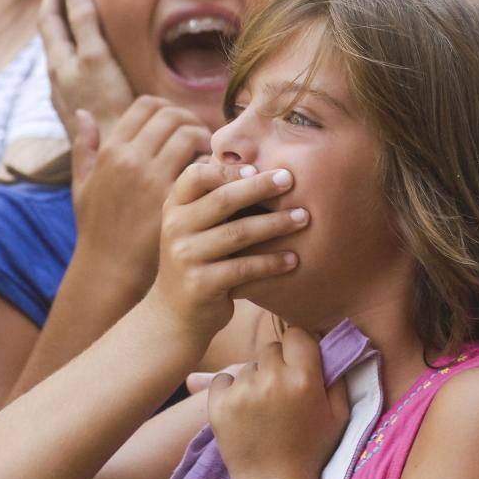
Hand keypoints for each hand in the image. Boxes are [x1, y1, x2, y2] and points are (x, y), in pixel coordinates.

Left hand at [38, 0, 132, 141]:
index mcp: (59, 63)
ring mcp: (66, 100)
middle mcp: (56, 81)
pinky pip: (73, 79)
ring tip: (75, 27)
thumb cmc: (108, 105)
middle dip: (56, 15)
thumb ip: (84, 22)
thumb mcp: (96, 57)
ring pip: (61, 61)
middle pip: (51, 40)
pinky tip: (89, 69)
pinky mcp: (79, 115)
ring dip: (66, 39)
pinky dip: (77, 60)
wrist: (110, 152)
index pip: (48, 20)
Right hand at [70, 97, 211, 288]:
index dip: (169, 108)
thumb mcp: (82, 185)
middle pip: (173, 116)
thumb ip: (85, 147)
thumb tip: (83, 111)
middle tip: (203, 138)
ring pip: (191, 136)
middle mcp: (130, 160)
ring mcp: (152, 180)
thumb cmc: (97, 229)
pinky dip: (212, 166)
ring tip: (210, 154)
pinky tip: (216, 178)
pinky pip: (202, 168)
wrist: (110, 272)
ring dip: (206, 139)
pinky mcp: (174, 202)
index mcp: (111, 151)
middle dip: (192, 121)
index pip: (148, 105)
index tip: (180, 123)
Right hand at [146, 162, 308, 347]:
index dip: (227, 169)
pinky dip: (272, 262)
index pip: (195, 176)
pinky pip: (244, 268)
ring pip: (238, 233)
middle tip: (290, 179)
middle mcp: (176, 228)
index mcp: (175, 206)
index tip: (258, 167)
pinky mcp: (201, 284)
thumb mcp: (195, 225)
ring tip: (304, 217)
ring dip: (275, 223)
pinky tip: (294, 259)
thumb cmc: (198, 259)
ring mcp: (186, 256)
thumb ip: (215, 199)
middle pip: (222, 200)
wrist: (175, 314)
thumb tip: (260, 165)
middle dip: (260, 187)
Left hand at [208, 328, 349, 478]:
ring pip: (248, 365)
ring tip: (263, 408)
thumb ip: (338, 377)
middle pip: (272, 348)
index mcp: (304, 378)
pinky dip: (230, 390)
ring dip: (255, 379)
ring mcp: (243, 390)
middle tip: (281, 391)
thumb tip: (334, 346)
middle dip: (277, 364)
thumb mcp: (338, 416)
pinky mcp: (218, 403)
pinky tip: (243, 411)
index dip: (299, 347)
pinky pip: (223, 378)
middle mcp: (272, 378)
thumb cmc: (310, 451)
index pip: (297, 334)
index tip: (299, 362)